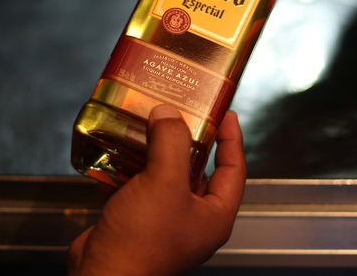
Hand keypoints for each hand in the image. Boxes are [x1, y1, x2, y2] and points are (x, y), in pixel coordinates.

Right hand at [67, 105, 246, 275]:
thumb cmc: (142, 242)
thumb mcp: (164, 183)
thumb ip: (171, 143)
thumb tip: (169, 114)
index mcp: (214, 215)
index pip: (234, 168)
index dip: (231, 138)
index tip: (225, 113)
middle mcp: (193, 220)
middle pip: (199, 169)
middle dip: (189, 140)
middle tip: (182, 113)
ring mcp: (165, 222)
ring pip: (166, 176)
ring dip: (157, 151)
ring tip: (150, 124)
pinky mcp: (137, 222)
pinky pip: (140, 187)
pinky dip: (132, 167)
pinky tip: (122, 150)